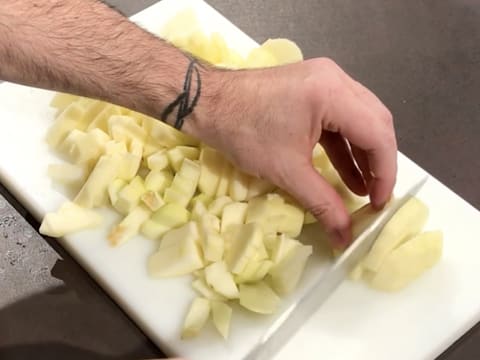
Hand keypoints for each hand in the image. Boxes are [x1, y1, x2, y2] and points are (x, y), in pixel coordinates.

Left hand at [187, 58, 396, 246]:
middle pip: (375, 123)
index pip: (378, 134)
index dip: (385, 173)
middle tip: (374, 196)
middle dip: (378, 163)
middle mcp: (336, 79)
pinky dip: (343, 145)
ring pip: (359, 119)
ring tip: (362, 189)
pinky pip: (339, 117)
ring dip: (361, 155)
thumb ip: (322, 203)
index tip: (379, 203)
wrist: (206, 102)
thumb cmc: (242, 132)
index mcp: (333, 93)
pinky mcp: (312, 88)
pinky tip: (345, 172)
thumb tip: (343, 238)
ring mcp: (324, 80)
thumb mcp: (286, 170)